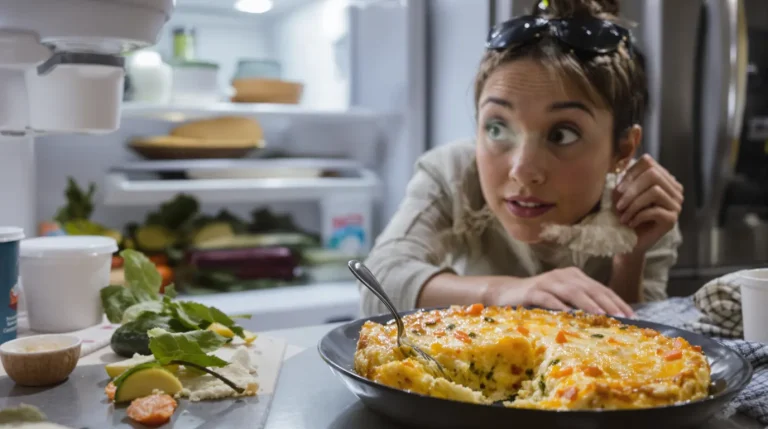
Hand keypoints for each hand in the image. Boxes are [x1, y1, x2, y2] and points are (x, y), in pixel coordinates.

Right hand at [485, 268, 634, 316]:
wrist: (506, 292)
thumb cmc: (539, 299)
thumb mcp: (564, 299)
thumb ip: (582, 304)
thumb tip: (609, 320)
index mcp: (574, 276)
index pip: (600, 288)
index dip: (617, 301)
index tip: (632, 317)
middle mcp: (563, 275)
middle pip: (590, 288)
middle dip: (608, 303)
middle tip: (623, 317)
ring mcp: (547, 281)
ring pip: (572, 291)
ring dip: (588, 303)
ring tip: (602, 315)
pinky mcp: (532, 290)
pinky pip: (548, 298)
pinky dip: (560, 305)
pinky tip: (569, 314)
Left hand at [614, 154, 683, 253]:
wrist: (628, 241)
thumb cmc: (624, 215)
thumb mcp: (620, 195)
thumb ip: (624, 180)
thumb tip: (622, 167)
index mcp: (662, 178)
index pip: (648, 162)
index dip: (630, 173)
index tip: (617, 190)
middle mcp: (673, 189)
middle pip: (653, 174)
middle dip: (631, 189)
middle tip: (618, 205)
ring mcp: (676, 204)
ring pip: (655, 191)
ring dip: (633, 204)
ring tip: (623, 216)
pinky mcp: (672, 219)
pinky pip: (655, 211)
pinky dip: (638, 216)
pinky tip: (630, 223)